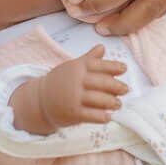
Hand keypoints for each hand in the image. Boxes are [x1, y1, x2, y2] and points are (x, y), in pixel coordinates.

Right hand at [10, 46, 127, 132]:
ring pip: (99, 99)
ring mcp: (74, 97)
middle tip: (125, 89)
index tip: (124, 68)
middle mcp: (77, 81)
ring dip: (112, 102)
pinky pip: (91, 115)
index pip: (99, 65)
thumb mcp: (72, 67)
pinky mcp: (73, 113)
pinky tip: (108, 117)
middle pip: (102, 82)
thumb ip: (89, 59)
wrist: (40, 100)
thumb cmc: (60, 82)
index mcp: (78, 67)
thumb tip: (102, 47)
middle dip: (117, 86)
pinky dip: (102, 117)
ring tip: (118, 104)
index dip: (113, 66)